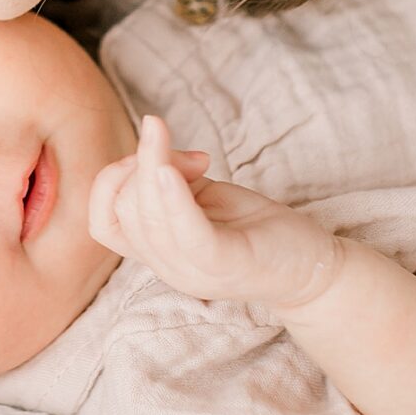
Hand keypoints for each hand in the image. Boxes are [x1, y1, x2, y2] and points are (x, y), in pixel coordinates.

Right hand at [88, 114, 341, 314]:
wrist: (312, 267)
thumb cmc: (255, 227)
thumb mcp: (203, 195)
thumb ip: (170, 175)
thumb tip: (152, 142)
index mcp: (158, 254)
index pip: (102, 220)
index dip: (110, 180)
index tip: (151, 157)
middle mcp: (169, 268)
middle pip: (125, 208)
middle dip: (144, 164)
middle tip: (194, 158)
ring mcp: (195, 272)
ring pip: (147, 216)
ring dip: (157, 167)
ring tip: (198, 161)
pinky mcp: (225, 265)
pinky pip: (186, 232)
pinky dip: (173, 197)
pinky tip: (171, 169)